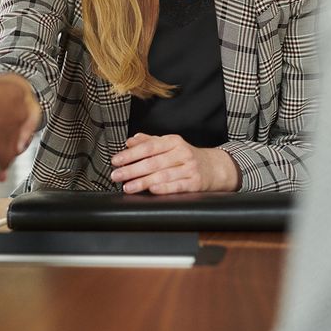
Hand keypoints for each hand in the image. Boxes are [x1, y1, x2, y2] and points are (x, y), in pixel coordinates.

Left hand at [109, 133, 240, 193]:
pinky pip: (177, 186)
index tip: (116, 160)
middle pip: (153, 162)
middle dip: (131, 169)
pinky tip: (151, 190)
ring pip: (162, 175)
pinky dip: (163, 188)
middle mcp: (182, 153)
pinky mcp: (195, 183)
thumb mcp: (170, 145)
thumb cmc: (186, 156)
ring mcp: (189, 168)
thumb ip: (149, 142)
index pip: (148, 146)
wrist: (215, 167)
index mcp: (173, 141)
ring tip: (128, 187)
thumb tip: (130, 141)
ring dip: (142, 182)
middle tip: (116, 175)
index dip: (130, 154)